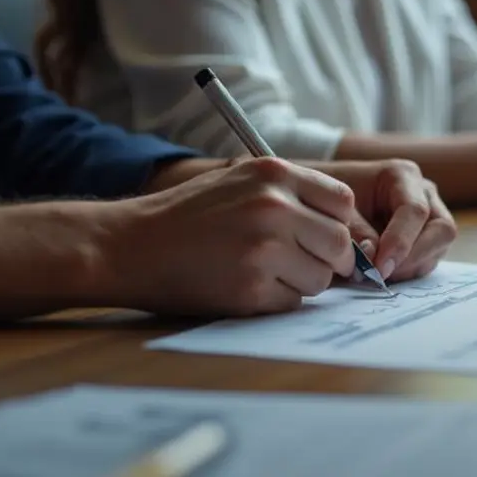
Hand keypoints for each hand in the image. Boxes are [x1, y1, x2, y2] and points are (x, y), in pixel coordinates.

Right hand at [102, 157, 359, 315]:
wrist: (129, 245)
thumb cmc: (186, 216)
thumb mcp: (238, 180)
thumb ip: (290, 194)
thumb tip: (347, 226)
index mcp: (274, 174)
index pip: (343, 202)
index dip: (339, 225)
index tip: (324, 238)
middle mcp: (274, 206)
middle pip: (341, 244)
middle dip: (331, 261)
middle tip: (305, 266)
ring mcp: (264, 248)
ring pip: (321, 279)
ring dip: (301, 283)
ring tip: (264, 273)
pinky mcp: (251, 287)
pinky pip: (292, 303)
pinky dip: (276, 301)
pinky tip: (244, 286)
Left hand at [311, 159, 457, 281]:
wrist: (321, 199)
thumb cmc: (328, 198)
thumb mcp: (335, 210)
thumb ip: (355, 233)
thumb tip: (372, 259)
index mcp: (402, 175)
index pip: (415, 211)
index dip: (400, 242)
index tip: (378, 268)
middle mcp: (423, 194)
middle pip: (441, 230)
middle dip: (412, 258)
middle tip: (380, 276)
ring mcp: (429, 217)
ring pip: (437, 249)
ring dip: (409, 268)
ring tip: (375, 274)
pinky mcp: (425, 239)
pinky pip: (428, 260)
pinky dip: (406, 272)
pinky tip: (380, 272)